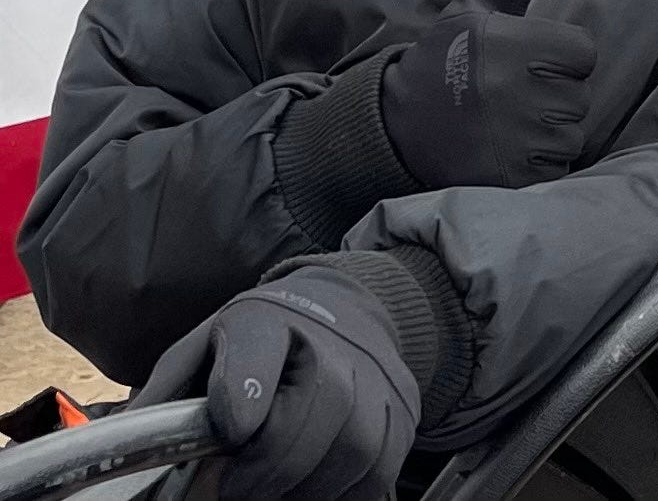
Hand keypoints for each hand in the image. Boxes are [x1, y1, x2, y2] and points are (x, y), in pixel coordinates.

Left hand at [129, 266, 419, 500]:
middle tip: (233, 489)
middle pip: (304, 421)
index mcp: (266, 321)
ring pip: (345, 455)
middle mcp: (333, 343)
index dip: (241, 397)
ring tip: (270, 485)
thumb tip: (120, 447)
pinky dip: (334, 491)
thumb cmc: (266, 339)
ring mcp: (376, 381)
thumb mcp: (207, 345)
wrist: (350, 310)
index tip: (231, 433)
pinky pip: (372, 477)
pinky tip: (309, 482)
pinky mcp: (401, 418)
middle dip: (262, 473)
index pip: (256, 353)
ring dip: (299, 488)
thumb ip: (167, 395)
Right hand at [381, 0, 595, 191]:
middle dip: (555, 95)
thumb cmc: (447, 57)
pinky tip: (508, 151)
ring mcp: (516, 141)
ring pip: (570, 136)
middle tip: (515, 95)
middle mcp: (519, 92)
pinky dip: (537, 166)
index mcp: (516, 43)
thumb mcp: (480, 4)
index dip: (562, 56)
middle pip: (580, 96)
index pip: (584, 51)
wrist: (395, 124)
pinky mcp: (508, 181)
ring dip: (549, 133)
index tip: (532, 60)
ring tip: (511, 123)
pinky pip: (554, 172)